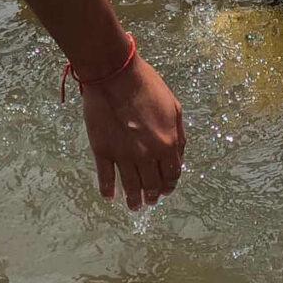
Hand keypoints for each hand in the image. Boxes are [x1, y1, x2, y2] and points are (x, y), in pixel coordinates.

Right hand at [79, 52, 185, 209]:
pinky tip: (110, 197)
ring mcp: (123, 155)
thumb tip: (179, 155)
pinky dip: (108, 190)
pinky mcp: (103, 151)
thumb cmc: (147, 86)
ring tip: (134, 206)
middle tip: (150, 201)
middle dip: (153, 195)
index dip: (169, 184)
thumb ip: (179, 134)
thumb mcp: (174, 107)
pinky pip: (106, 177)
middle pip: (152, 183)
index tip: (166, 190)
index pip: (172, 174)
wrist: (116, 76)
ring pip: (131, 186)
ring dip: (134, 199)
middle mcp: (147, 155)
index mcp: (167, 143)